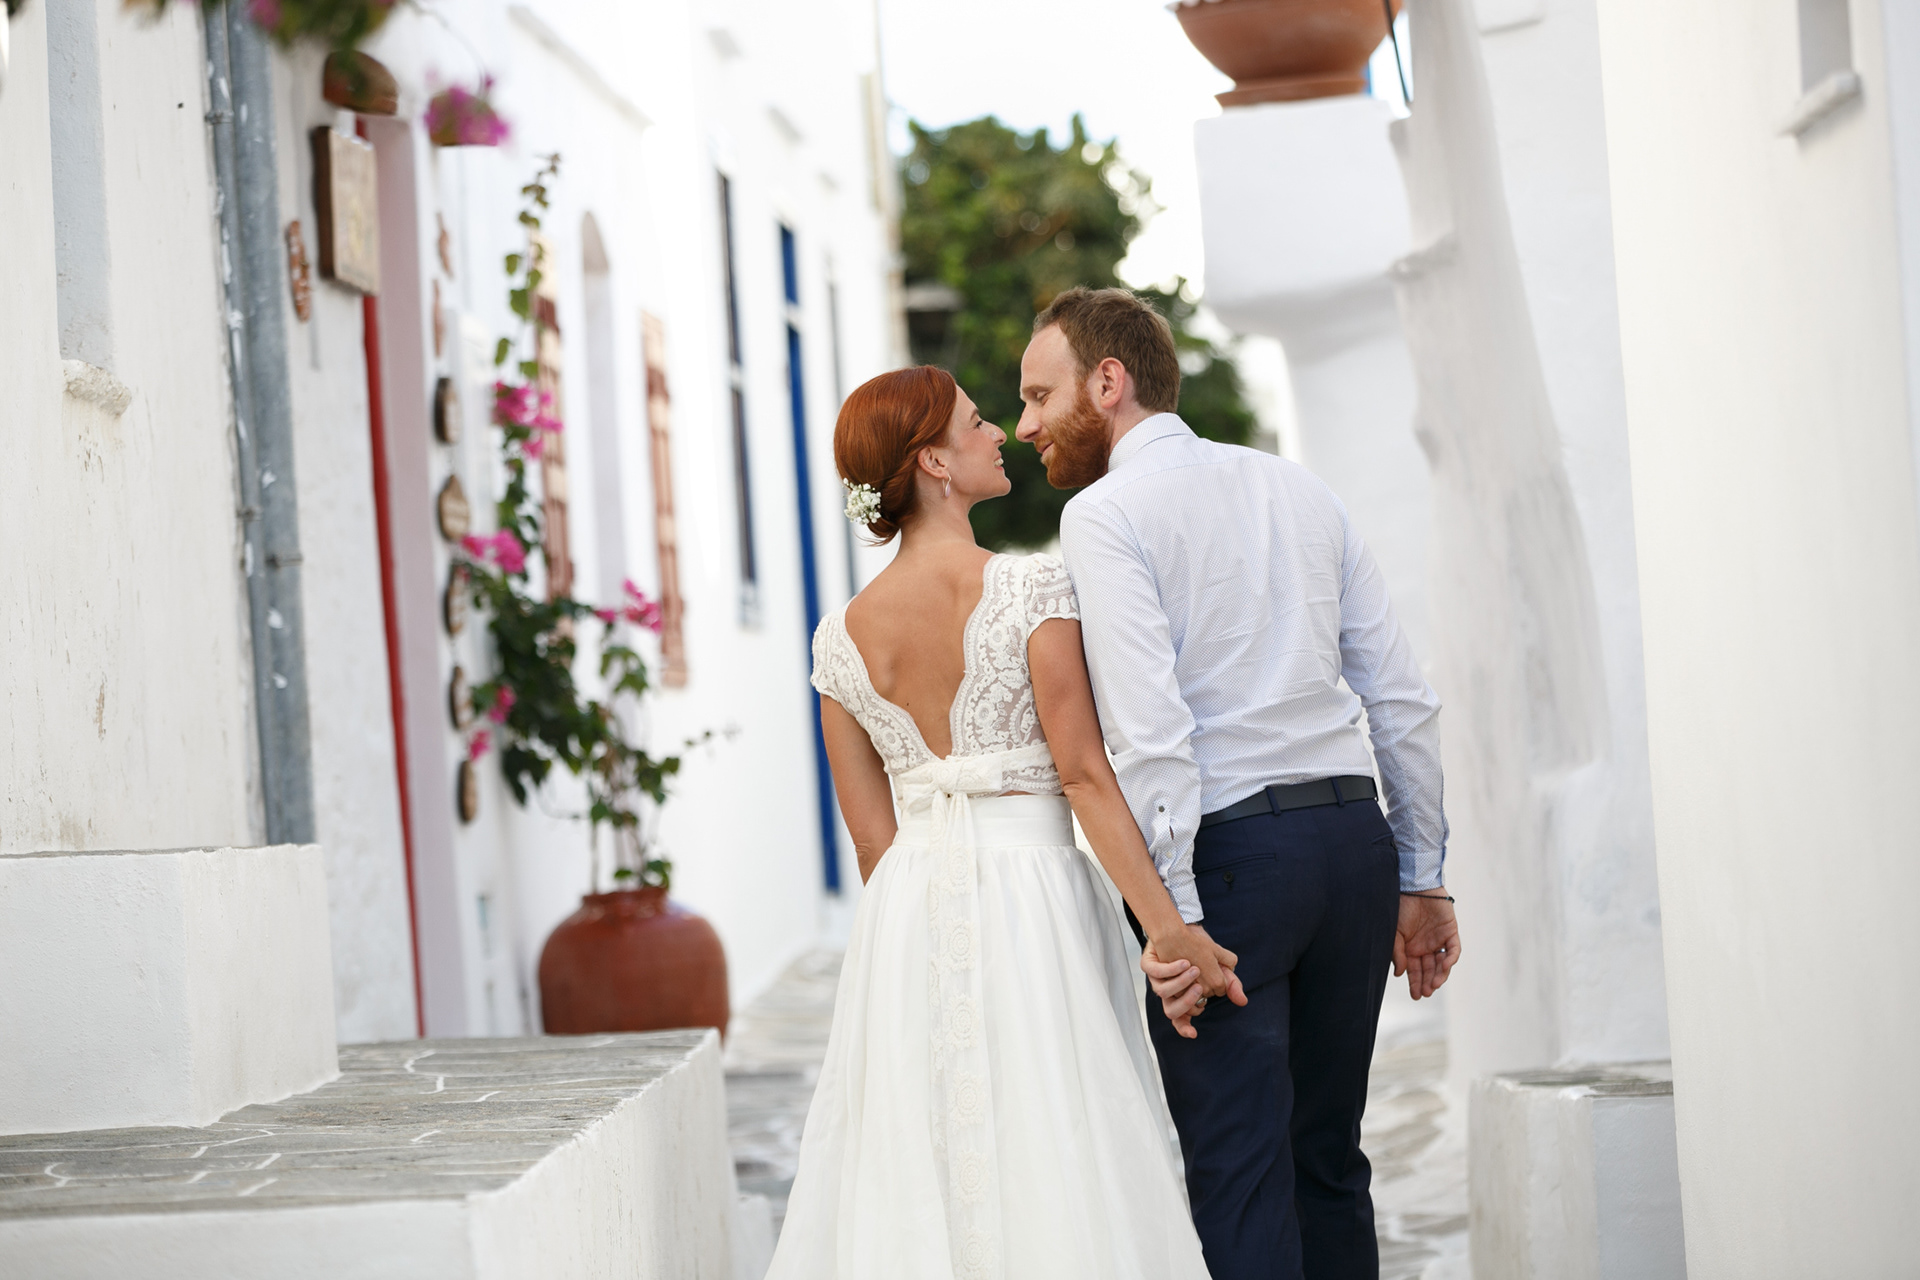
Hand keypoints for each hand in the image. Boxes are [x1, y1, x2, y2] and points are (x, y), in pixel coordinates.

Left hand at [1140, 924, 1246, 1039]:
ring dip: (1179, 984)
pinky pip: (1155, 972)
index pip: (1182, 1019)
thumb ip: (1230, 984)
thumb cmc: (1201, 951)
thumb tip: (1242, 1001)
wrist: (1184, 928)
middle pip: (1171, 1011)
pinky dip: (1170, 969)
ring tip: (1194, 970)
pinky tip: (1184, 962)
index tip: (1195, 1029)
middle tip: (1200, 987)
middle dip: (1187, 1002)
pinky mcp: (1149, 964)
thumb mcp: (1220, 968)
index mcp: (1182, 997)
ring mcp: (1157, 978)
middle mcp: (1168, 992)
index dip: (1187, 1024)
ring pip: (1163, 992)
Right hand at [1393, 891, 1459, 998]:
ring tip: (1434, 985)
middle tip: (1425, 993)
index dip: (1415, 983)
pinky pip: (1453, 949)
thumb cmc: (1400, 907)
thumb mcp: (1394, 933)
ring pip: (1442, 963)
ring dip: (1439, 975)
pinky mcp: (1451, 932)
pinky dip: (1450, 959)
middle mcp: (1425, 947)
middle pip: (1429, 970)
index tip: (1415, 995)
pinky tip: (1445, 968)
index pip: (1415, 970)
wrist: (1413, 887)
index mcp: (1411, 948)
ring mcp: (1439, 940)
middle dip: (1427, 982)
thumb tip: (1399, 974)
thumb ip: (1397, 953)